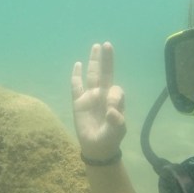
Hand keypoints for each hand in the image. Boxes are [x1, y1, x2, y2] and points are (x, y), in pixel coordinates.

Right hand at [71, 42, 125, 160]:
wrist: (97, 147)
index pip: (115, 90)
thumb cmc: (110, 137)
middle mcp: (103, 94)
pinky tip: (78, 64)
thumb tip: (112, 111)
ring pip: (92, 75)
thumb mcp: (117, 130)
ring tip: (96, 46)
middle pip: (105, 73)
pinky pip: (76, 87)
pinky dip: (76, 76)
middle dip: (106, 60)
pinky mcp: (78, 102)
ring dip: (94, 62)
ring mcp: (90, 96)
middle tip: (107, 45)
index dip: (113, 96)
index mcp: (115, 100)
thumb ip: (117, 120)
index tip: (110, 110)